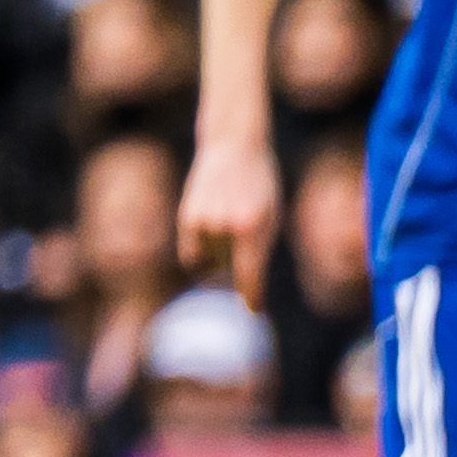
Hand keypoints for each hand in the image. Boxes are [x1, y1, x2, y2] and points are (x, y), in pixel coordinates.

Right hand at [179, 122, 277, 300]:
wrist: (233, 146)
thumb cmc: (260, 185)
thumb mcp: (270, 217)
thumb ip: (257, 251)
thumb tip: (244, 286)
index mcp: (251, 227)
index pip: (249, 276)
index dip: (251, 298)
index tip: (253, 310)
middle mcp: (223, 226)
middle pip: (229, 270)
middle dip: (235, 271)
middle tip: (242, 254)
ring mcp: (202, 221)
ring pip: (209, 263)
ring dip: (219, 260)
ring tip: (229, 233)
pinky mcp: (186, 217)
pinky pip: (192, 254)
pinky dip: (203, 255)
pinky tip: (213, 238)